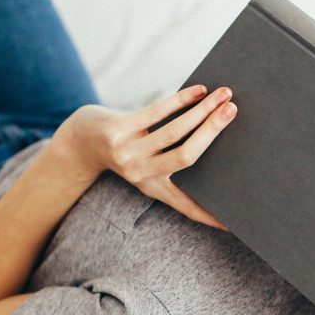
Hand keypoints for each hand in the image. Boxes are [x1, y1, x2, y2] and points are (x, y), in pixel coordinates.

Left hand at [50, 85, 236, 229]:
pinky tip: (198, 90)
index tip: (234, 224)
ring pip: (174, 132)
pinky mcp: (117, 131)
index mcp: (154, 188)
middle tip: (233, 111)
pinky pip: (155, 113)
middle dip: (212, 131)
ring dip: (202, 110)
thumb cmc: (126, 150)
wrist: (80, 142)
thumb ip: (174, 160)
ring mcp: (127, 154)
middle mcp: (142, 175)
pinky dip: (180, 100)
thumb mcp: (148, 165)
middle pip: (186, 156)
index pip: (188, 207)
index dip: (211, 216)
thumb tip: (213, 136)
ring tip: (223, 95)